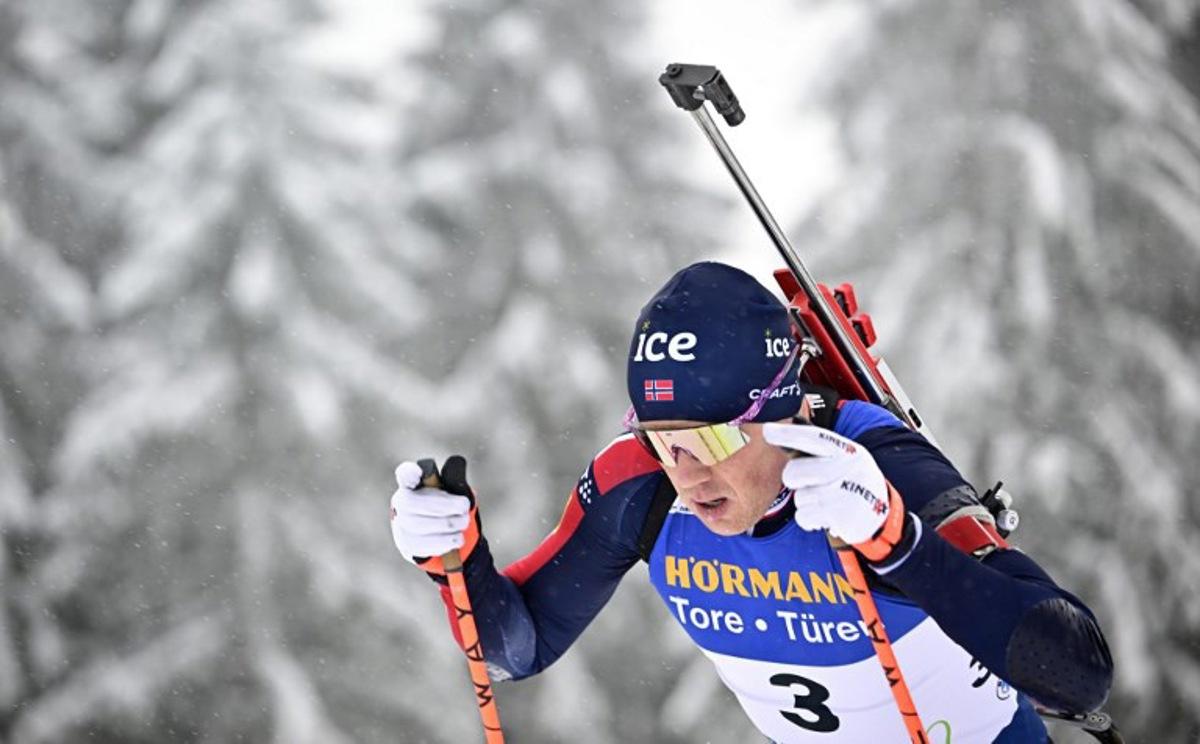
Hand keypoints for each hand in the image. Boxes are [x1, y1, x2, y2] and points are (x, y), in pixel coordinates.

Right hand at [390, 458, 479, 574]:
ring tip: (463, 522)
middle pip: (421, 504)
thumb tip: (456, 462)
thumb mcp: (448, 489)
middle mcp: (401, 504)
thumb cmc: (442, 505)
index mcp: (410, 485)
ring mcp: (401, 526)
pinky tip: (456, 537)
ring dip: (453, 524)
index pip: (404, 475)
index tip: (417, 472)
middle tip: (464, 508)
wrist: (433, 534)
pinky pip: (432, 544)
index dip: (409, 473)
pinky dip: (450, 540)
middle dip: (448, 506)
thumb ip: (452, 476)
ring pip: (428, 525)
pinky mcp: (409, 545)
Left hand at [762, 423, 904, 560]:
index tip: (767, 430)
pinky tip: (828, 516)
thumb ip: (819, 448)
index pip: (814, 438)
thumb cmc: (853, 484)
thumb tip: (786, 426)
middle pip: (795, 472)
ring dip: (808, 503)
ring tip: (828, 501)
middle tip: (814, 483)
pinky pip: (804, 516)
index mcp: (848, 450)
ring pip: (799, 497)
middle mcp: (848, 468)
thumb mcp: (845, 459)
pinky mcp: (840, 516)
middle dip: (797, 481)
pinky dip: (811, 520)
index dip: (789, 434)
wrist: (880, 518)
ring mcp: (845, 492)